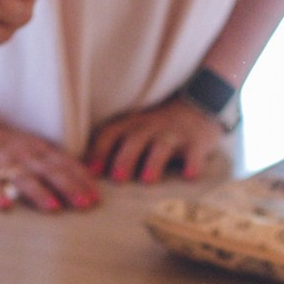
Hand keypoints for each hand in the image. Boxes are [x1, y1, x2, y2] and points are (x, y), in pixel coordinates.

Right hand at [0, 111, 96, 211]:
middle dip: (69, 187)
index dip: (81, 179)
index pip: (64, 163)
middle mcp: (20, 153)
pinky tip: (4, 206)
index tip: (97, 196)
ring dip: (39, 192)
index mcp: (35, 149)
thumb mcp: (28, 149)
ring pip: (22, 176)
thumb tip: (78, 184)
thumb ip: (48, 164)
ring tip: (54, 208)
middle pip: (49, 170)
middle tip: (86, 205)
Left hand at [84, 97, 228, 184]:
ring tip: (147, 179)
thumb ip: (114, 145)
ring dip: (154, 161)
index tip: (91, 172)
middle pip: (134, 140)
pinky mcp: (197, 141)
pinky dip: (193, 163)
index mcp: (130, 125)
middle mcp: (150, 127)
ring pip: (162, 145)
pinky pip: (195, 151)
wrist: (197, 104)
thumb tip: (86, 173)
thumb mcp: (134, 128)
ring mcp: (174, 133)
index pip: (109, 134)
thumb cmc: (157, 126)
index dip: (99, 152)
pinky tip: (190, 175)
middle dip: (125, 158)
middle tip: (118, 179)